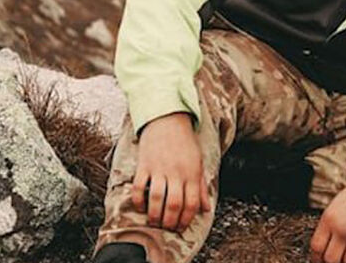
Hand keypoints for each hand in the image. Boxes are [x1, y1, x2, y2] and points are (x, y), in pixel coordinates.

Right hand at [131, 112, 210, 231]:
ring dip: (154, 215)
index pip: (191, 204)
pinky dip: (139, 201)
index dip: (186, 220)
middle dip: (169, 222)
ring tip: (154, 221)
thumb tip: (206, 208)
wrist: (168, 118)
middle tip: (166, 227)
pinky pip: (139, 188)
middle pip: (174, 205)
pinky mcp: (144, 164)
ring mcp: (159, 168)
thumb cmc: (185, 141)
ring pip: (157, 199)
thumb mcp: (198, 161)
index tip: (181, 227)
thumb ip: (201, 186)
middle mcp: (177, 172)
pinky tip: (141, 206)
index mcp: (192, 172)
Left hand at [310, 175, 345, 262]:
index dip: (316, 258)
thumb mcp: (335, 207)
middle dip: (332, 262)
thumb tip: (323, 251)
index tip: (319, 260)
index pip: (316, 246)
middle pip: (331, 259)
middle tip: (336, 260)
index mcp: (329, 218)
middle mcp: (342, 228)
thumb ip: (328, 228)